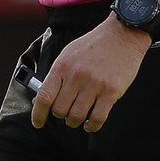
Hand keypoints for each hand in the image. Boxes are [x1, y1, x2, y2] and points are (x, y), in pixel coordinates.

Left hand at [32, 17, 150, 132]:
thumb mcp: (69, 54)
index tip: (38, 122)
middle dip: (60, 115)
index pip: (44, 96)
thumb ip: (56, 76)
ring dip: (75, 121)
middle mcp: (76, 76)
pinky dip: (92, 125)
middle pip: (59, 110)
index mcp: (62, 66)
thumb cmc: (94, 45)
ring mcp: (94, 84)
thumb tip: (42, 98)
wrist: (122, 35)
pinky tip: (90, 123)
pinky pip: (97, 118)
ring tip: (78, 118)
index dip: (38, 114)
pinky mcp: (111, 91)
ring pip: (77, 116)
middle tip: (66, 112)